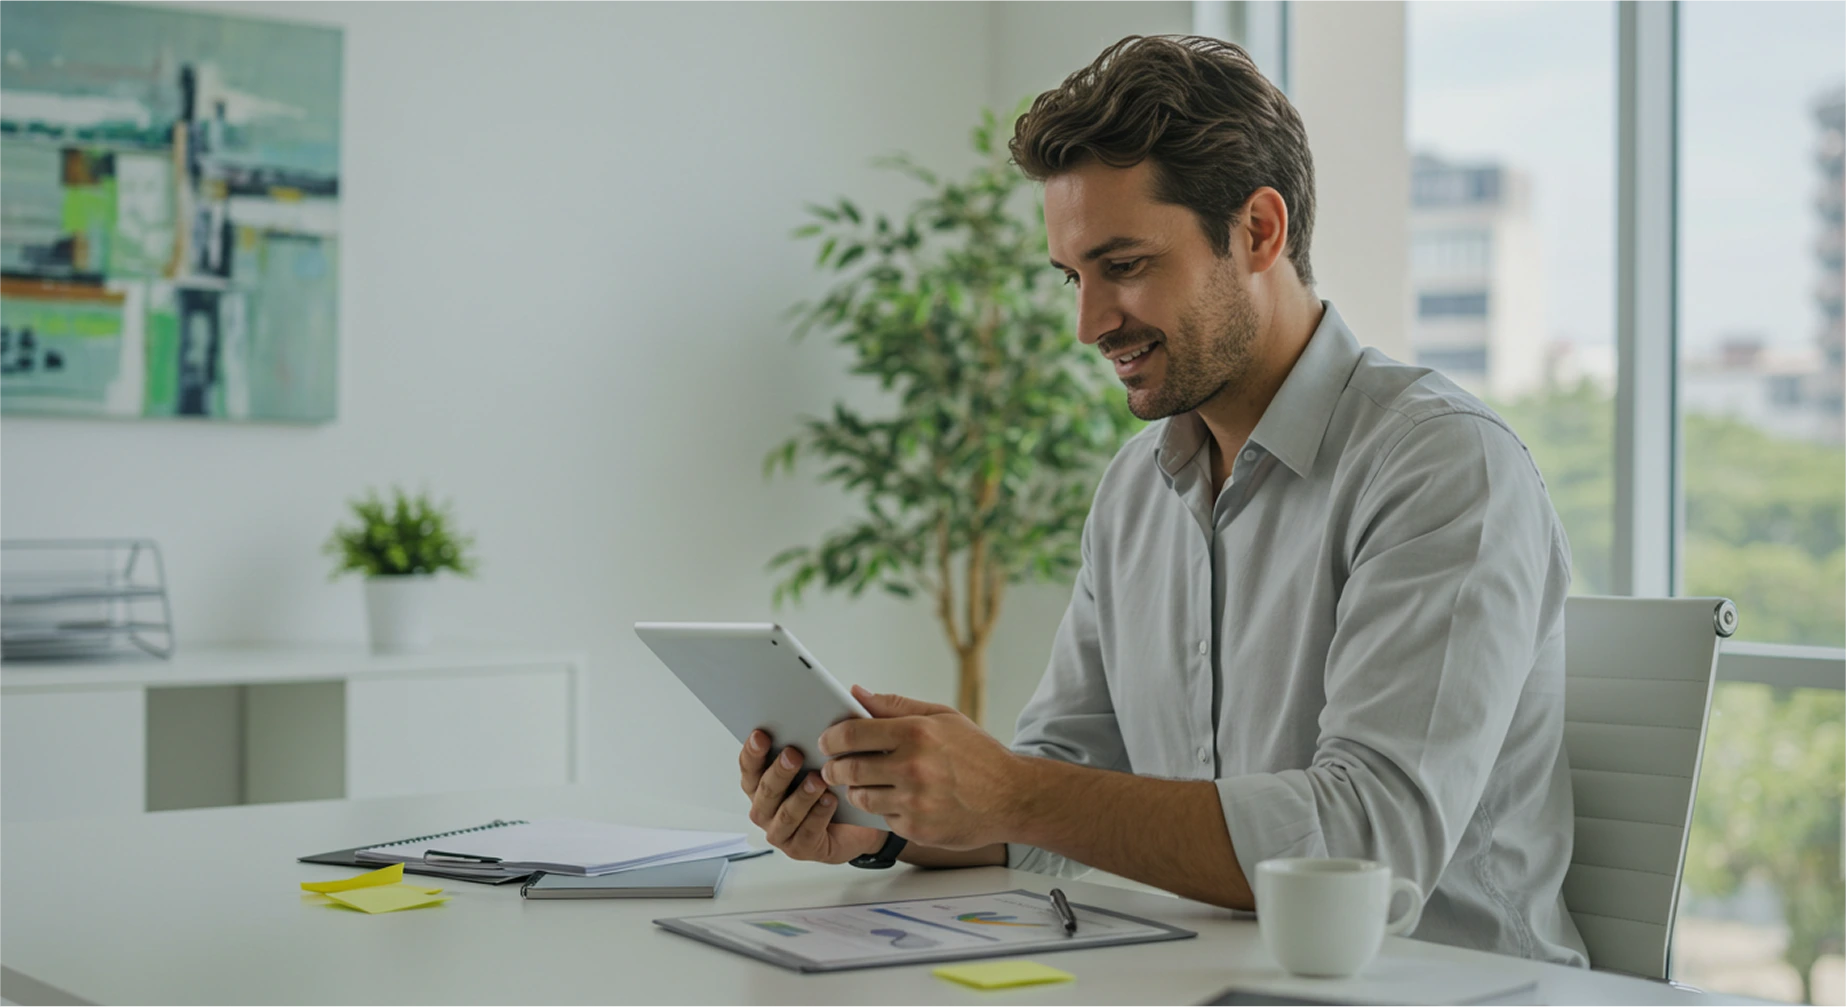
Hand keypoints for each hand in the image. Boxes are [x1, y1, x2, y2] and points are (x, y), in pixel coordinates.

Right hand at [739, 730, 884, 863]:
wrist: (854, 825)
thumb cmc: (829, 788)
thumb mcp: (819, 760)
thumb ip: (810, 739)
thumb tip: (817, 708)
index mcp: (761, 784)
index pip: (749, 767)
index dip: (752, 752)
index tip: (761, 734)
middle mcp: (765, 809)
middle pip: (765, 790)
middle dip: (779, 771)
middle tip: (794, 754)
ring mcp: (780, 831)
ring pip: (785, 814)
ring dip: (801, 795)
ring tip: (817, 779)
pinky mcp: (800, 848)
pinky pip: (807, 832)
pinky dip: (818, 815)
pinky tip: (829, 801)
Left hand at [818, 685, 1026, 849]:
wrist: (1012, 797)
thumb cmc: (977, 754)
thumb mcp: (942, 717)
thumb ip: (896, 706)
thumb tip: (858, 693)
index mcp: (916, 733)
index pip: (853, 733)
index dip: (831, 737)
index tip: (826, 740)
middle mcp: (912, 768)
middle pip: (849, 768)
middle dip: (834, 767)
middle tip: (832, 766)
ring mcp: (914, 802)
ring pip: (861, 797)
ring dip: (856, 789)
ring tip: (864, 782)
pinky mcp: (917, 828)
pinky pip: (883, 817)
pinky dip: (884, 809)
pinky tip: (897, 799)